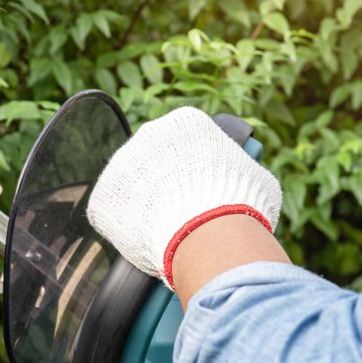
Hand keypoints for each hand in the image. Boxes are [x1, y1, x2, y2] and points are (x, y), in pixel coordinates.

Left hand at [86, 107, 282, 287]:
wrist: (208, 233)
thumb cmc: (239, 205)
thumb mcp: (257, 178)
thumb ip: (244, 172)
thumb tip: (249, 181)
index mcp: (186, 122)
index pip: (186, 142)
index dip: (194, 168)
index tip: (201, 186)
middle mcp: (149, 134)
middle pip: (155, 161)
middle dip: (167, 186)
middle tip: (184, 211)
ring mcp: (121, 164)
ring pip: (132, 186)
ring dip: (144, 205)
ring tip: (166, 230)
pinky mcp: (104, 197)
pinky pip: (112, 212)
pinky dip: (125, 227)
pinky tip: (144, 240)